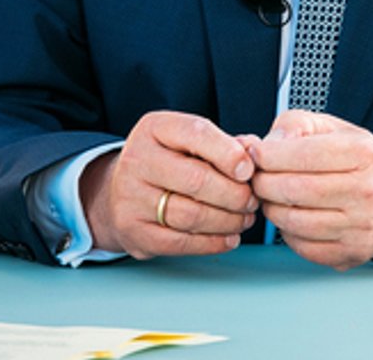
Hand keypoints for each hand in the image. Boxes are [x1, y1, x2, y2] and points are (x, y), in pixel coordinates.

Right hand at [81, 110, 257, 258]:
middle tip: (252, 200)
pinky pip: (181, 242)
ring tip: (244, 219)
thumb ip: (224, 144)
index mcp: (153, 128)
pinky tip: (228, 237)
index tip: (249, 170)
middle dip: (234, 194)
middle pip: (196, 180)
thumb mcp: (188, 141)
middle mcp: (137, 159)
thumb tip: (254, 150)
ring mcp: (131, 198)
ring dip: (227, 221)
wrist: (118, 191)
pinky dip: (213, 243)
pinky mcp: (134, 231)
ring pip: (191, 215)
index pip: (195, 133)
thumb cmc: (166, 163)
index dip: (228, 153)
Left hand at [249, 110, 372, 269]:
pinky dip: (287, 232)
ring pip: (294, 221)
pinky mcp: (352, 252)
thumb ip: (295, 125)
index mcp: (362, 153)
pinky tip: (292, 216)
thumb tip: (264, 144)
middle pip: (293, 190)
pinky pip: (302, 246)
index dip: (268, 155)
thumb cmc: (362, 161)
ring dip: (271, 208)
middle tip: (258, 178)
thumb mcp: (335, 128)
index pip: (301, 155)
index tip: (257, 155)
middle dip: (263, 183)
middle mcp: (365, 191)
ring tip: (273, 196)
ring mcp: (360, 226)